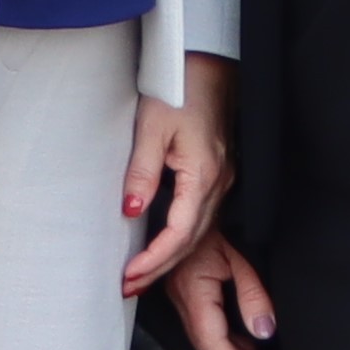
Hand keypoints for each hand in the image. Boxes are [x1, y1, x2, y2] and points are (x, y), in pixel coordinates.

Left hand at [119, 64, 231, 296]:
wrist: (207, 64)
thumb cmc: (180, 88)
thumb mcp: (151, 128)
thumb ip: (142, 173)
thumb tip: (131, 212)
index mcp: (204, 174)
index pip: (180, 232)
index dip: (155, 258)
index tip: (130, 274)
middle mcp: (218, 183)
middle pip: (191, 241)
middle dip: (160, 268)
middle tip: (129, 286)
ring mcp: (221, 180)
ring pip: (198, 233)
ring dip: (169, 258)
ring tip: (140, 275)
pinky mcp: (217, 174)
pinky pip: (201, 218)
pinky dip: (180, 239)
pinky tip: (163, 246)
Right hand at [159, 228, 280, 349]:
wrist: (193, 203)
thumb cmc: (215, 222)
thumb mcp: (240, 257)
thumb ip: (253, 296)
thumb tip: (264, 332)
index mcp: (195, 291)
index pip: (214, 343)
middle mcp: (185, 300)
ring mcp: (185, 300)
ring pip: (210, 343)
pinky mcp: (190, 297)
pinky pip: (209, 329)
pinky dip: (230, 345)